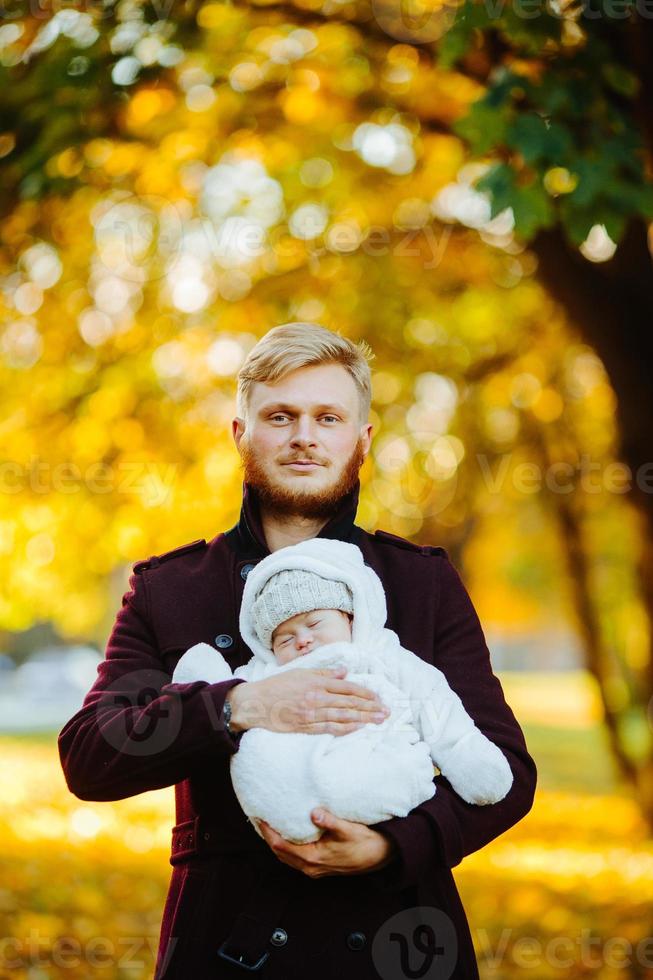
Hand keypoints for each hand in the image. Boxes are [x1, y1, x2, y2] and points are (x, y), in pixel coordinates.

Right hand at [226, 668, 389, 734]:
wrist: (255, 703)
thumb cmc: (277, 685)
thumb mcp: (300, 672)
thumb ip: (324, 673)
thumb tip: (345, 672)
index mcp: (316, 682)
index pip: (347, 687)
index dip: (365, 693)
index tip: (378, 698)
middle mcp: (316, 697)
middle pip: (349, 703)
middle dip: (370, 708)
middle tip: (387, 712)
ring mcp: (311, 714)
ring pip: (342, 716)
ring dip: (363, 719)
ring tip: (378, 721)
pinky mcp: (305, 727)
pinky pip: (329, 728)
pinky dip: (345, 728)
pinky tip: (358, 728)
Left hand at [257, 808, 397, 878]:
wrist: (380, 857)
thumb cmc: (364, 842)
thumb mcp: (348, 829)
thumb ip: (330, 821)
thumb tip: (314, 812)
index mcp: (313, 858)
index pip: (281, 846)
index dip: (268, 832)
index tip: (259, 817)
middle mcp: (310, 867)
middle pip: (279, 854)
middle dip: (267, 837)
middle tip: (259, 819)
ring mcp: (314, 869)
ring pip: (286, 858)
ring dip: (276, 843)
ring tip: (269, 826)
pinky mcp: (319, 867)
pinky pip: (295, 858)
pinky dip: (286, 847)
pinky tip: (287, 836)